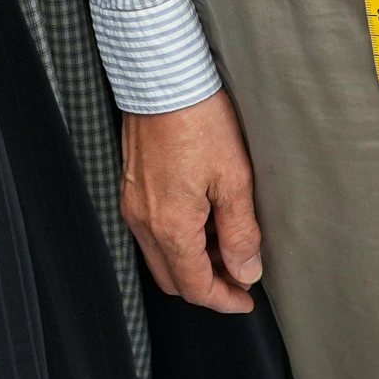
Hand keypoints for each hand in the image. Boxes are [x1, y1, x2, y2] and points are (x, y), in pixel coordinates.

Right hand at [121, 90, 264, 311]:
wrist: (161, 78)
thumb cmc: (197, 120)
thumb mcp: (234, 179)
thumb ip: (240, 232)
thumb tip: (246, 269)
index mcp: (170, 227)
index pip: (195, 286)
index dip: (223, 300)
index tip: (245, 299)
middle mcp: (144, 222)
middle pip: (172, 279)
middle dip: (207, 285)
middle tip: (239, 275)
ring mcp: (133, 204)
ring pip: (161, 255)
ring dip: (192, 261)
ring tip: (226, 243)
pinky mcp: (132, 186)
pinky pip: (152, 230)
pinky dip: (178, 238)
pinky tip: (203, 219)